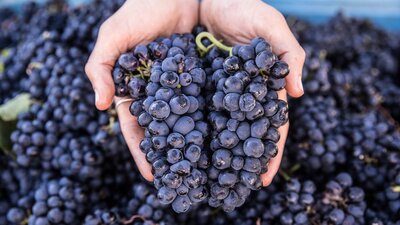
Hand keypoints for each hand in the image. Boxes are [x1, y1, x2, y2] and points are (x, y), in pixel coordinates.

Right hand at [85, 0, 198, 180]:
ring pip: (183, 119)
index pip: (135, 127)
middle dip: (168, 154)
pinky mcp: (199, 76)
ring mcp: (179, 85)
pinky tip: (219, 134)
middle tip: (182, 179)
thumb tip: (99, 106)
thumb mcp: (112, 36)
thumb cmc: (138, 11)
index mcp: (133, 90)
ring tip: (202, 166)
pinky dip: (208, 116)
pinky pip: (203, 99)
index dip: (140, 151)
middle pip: (161, 130)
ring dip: (189, 141)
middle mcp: (156, 93)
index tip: (151, 175)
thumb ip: (100, 68)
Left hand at [200, 0, 305, 185]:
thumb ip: (289, 53)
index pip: (269, 125)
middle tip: (232, 186)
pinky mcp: (193, 82)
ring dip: (212, 150)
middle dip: (239, 159)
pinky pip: (189, 108)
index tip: (262, 179)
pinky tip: (181, 144)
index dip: (268, 152)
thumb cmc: (244, 5)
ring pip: (215, 125)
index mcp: (261, 85)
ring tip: (203, 176)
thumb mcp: (271, 24)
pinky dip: (187, 126)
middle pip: (241, 132)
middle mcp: (239, 93)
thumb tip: (299, 92)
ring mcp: (215, 89)